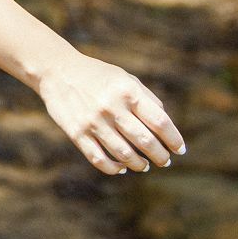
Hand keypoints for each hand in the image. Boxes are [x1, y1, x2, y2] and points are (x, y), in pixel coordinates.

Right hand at [37, 50, 184, 174]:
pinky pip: (99, 159)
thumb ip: (146, 99)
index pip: (160, 122)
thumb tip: (165, 127)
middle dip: (160, 156)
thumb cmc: (98, 75)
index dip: (174, 139)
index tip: (180, 149)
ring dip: (139, 164)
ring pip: (124, 154)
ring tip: (145, 165)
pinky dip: (114, 168)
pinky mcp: (76, 133)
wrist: (57, 70)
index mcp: (128, 91)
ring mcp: (93, 122)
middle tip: (165, 161)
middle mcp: (112, 107)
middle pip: (145, 141)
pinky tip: (121, 167)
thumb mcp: (125, 79)